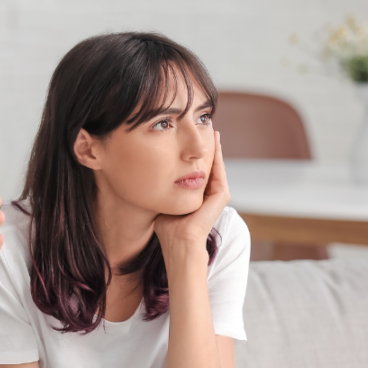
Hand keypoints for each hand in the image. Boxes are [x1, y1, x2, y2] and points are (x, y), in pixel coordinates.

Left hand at [154, 130, 229, 254]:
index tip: (187, 138)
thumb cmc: (167, 227)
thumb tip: (146, 175)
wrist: (178, 241)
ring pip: (216, 165)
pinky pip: (219, 170)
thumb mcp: (163, 200)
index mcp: (196, 195)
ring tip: (211, 129)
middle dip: (206, 146)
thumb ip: (162, 188)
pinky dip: (217, 156)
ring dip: (214, 147)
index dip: (193, 154)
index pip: (196, 169)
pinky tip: (214, 141)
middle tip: (205, 126)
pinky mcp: (221, 196)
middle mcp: (208, 193)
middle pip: (208, 164)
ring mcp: (216, 195)